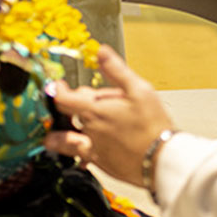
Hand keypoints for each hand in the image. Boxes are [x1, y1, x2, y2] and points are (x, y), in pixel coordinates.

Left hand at [44, 45, 174, 186]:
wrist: (162, 158)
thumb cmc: (152, 124)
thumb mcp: (139, 89)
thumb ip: (116, 70)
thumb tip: (101, 52)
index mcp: (95, 111)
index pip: (63, 99)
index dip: (57, 91)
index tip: (58, 87)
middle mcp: (90, 131)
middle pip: (68, 118)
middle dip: (70, 108)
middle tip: (78, 104)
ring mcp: (94, 150)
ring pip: (68, 142)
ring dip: (60, 137)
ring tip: (54, 137)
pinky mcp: (102, 164)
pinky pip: (82, 158)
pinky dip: (79, 153)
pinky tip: (85, 153)